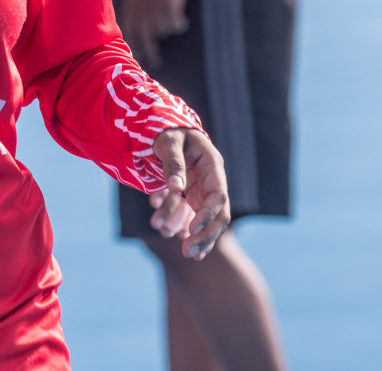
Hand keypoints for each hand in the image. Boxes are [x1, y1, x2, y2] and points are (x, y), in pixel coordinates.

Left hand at [118, 0, 188, 68]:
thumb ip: (135, 10)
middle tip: (155, 62)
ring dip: (167, 28)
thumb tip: (137, 29)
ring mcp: (155, 11)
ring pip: (162, 31)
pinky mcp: (170, 8)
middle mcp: (140, 12)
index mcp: (130, 7)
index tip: (138, 56)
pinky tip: (181, 20)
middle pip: (144, 39)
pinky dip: (179, 24)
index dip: (134, 46)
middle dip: (150, 52)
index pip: (129, 33)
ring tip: (171, 20)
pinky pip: (175, 25)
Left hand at [152, 127, 230, 259]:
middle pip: (217, 215)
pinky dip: (176, 222)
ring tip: (172, 242)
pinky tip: (163, 227)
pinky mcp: (191, 194)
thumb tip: (176, 187)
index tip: (192, 230)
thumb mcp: (168, 141)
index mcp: (212, 166)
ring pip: (203, 219)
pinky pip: (187, 214)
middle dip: (204, 236)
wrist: (164, 128)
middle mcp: (211, 181)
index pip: (218, 196)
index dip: (208, 215)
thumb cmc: (167, 131)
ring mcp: (202, 189)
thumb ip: (173, 162)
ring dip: (189, 234)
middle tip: (187, 253)